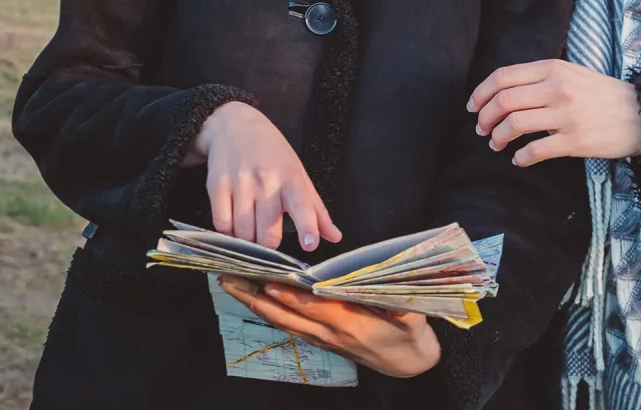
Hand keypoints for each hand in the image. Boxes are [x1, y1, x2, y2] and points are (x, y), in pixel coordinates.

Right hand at [189, 102, 341, 251]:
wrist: (234, 125)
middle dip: (269, 245)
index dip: (307, 227)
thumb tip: (335, 237)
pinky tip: (234, 224)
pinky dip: (228, 232)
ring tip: (251, 230)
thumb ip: (316, 210)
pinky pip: (222, 224)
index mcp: (290, 178)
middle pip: (268, 234)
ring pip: (244, 233)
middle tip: (268, 238)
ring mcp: (239, 183)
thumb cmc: (272, 153)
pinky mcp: (217, 186)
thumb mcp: (298, 174)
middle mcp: (266, 181)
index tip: (310, 244)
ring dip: (248, 241)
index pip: (302, 206)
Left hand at [218, 278, 440, 378]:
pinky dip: (266, 310)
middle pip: (285, 313)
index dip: (290, 296)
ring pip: (280, 319)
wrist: (408, 363)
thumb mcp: (411, 317)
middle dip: (255, 295)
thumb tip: (386, 279)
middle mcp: (328, 332)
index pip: (313, 307)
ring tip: (229, 282)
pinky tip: (251, 298)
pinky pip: (286, 324)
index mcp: (349, 323)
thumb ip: (398, 301)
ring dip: (253, 301)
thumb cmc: (408, 336)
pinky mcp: (319, 339)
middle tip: (229, 276)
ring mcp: (321, 338)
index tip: (269, 281)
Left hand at [467, 59, 640, 165]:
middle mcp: (557, 88)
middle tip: (482, 130)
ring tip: (497, 144)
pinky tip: (519, 159)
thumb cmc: (605, 95)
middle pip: (503, 101)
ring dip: (498, 137)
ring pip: (514, 124)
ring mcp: (566, 115)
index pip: (503, 77)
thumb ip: (541, 77)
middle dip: (485, 118)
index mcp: (553, 69)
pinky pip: (535, 150)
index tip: (473, 107)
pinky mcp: (575, 141)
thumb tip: (504, 92)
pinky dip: (520, 157)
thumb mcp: (572, 73)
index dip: (481, 93)